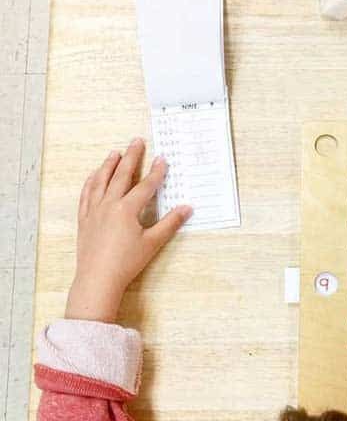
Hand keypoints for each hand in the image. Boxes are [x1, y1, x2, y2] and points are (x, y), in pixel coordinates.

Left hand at [65, 138, 192, 322]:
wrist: (98, 278)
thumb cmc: (127, 262)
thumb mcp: (153, 243)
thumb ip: (170, 223)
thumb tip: (187, 208)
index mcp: (127, 209)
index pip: (145, 186)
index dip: (156, 172)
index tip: (162, 159)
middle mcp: (109, 204)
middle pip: (121, 175)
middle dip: (131, 157)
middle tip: (137, 142)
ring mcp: (94, 210)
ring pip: (101, 181)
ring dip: (108, 165)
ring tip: (115, 153)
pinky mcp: (85, 218)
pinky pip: (87, 194)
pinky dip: (91, 181)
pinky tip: (94, 175)